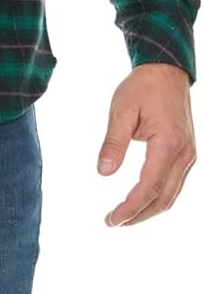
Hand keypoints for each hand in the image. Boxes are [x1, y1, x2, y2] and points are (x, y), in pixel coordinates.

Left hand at [97, 62, 196, 226]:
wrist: (167, 71)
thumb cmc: (143, 87)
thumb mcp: (121, 110)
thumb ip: (113, 142)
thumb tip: (104, 172)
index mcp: (168, 143)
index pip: (149, 187)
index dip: (130, 208)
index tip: (111, 219)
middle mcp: (184, 153)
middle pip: (163, 198)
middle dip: (138, 215)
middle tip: (112, 222)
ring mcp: (188, 154)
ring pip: (171, 194)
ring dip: (149, 209)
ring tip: (124, 216)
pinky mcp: (186, 153)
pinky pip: (174, 184)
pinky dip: (157, 197)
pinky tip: (140, 200)